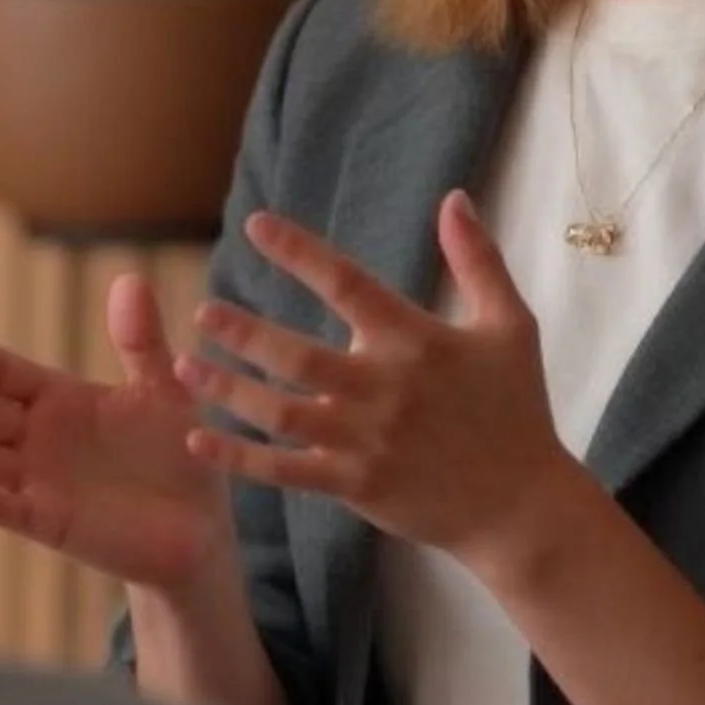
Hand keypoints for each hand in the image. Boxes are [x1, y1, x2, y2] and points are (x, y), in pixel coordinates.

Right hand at [0, 276, 229, 593]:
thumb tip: (130, 278)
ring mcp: (40, 481)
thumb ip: (141, 341)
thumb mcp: (162, 389)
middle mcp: (39, 437)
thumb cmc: (177, 450)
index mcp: (59, 398)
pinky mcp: (50, 522)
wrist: (199, 523)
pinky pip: (8, 508)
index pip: (4, 373)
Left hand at [176, 193, 576, 570]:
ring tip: (183, 365)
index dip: (298, 252)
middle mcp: (385, 388)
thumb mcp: (511, 326)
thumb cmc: (516, 409)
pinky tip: (197, 436)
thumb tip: (454, 198)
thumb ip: (478, 260)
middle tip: (202, 311)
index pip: (347, 284)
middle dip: (244, 332)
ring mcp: (366, 441)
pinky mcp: (355, 485)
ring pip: (280, 413)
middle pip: (298, 355)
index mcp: (417, 341)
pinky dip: (238, 456)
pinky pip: (284, 470)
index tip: (255, 225)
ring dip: (227, 388)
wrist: (521, 506)